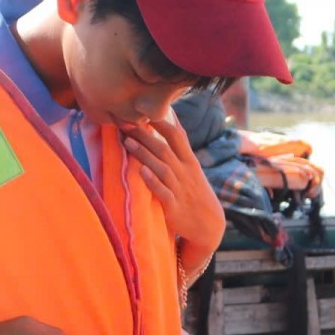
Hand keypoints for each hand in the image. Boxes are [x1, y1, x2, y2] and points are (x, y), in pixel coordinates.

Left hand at [124, 115, 223, 270]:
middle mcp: (185, 173)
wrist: (209, 225)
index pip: (177, 136)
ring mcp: (180, 189)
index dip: (161, 121)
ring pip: (162, 168)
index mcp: (189, 161)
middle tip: (126, 121)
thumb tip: (170, 123)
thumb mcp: (192, 169)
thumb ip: (179, 149)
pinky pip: (163, 193)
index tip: (143, 109)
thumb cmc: (194, 192)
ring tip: (127, 142)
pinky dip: (153, 182)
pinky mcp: (174, 207)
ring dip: (144, 155)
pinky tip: (142, 172)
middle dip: (145, 135)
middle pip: (164, 148)